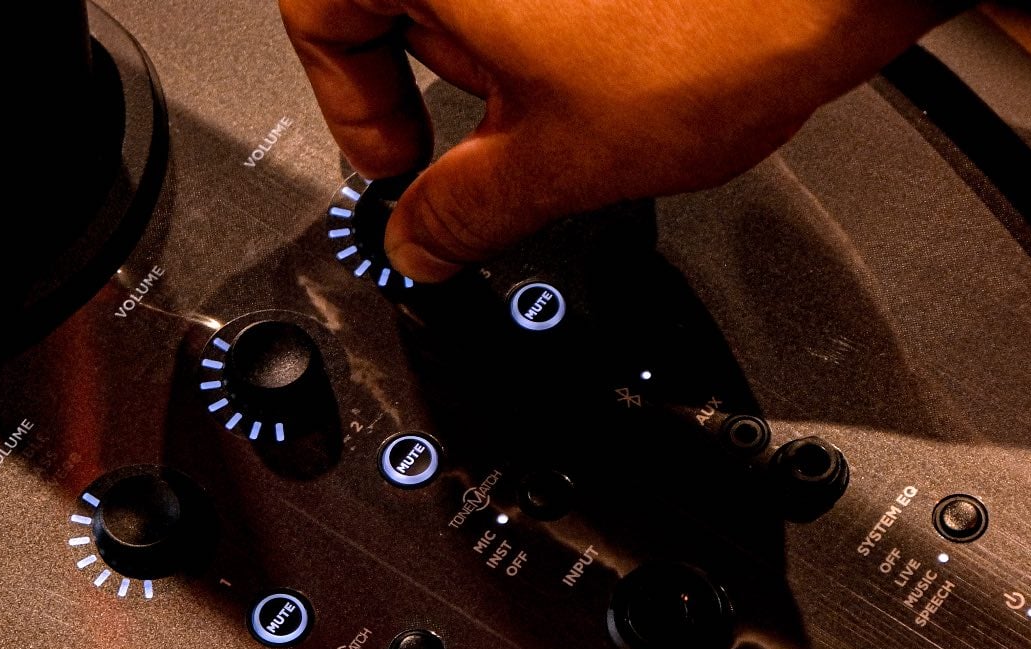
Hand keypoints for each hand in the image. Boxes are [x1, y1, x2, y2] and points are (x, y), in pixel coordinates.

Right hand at [279, 0, 958, 280]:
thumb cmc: (712, 28)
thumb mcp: (555, 164)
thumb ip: (462, 214)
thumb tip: (418, 244)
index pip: (317, 23)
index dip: (354, 116)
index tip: (402, 171)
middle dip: (454, 87)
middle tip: (507, 149)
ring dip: (519, 55)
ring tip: (591, 106)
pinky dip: (571, 22)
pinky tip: (628, 65)